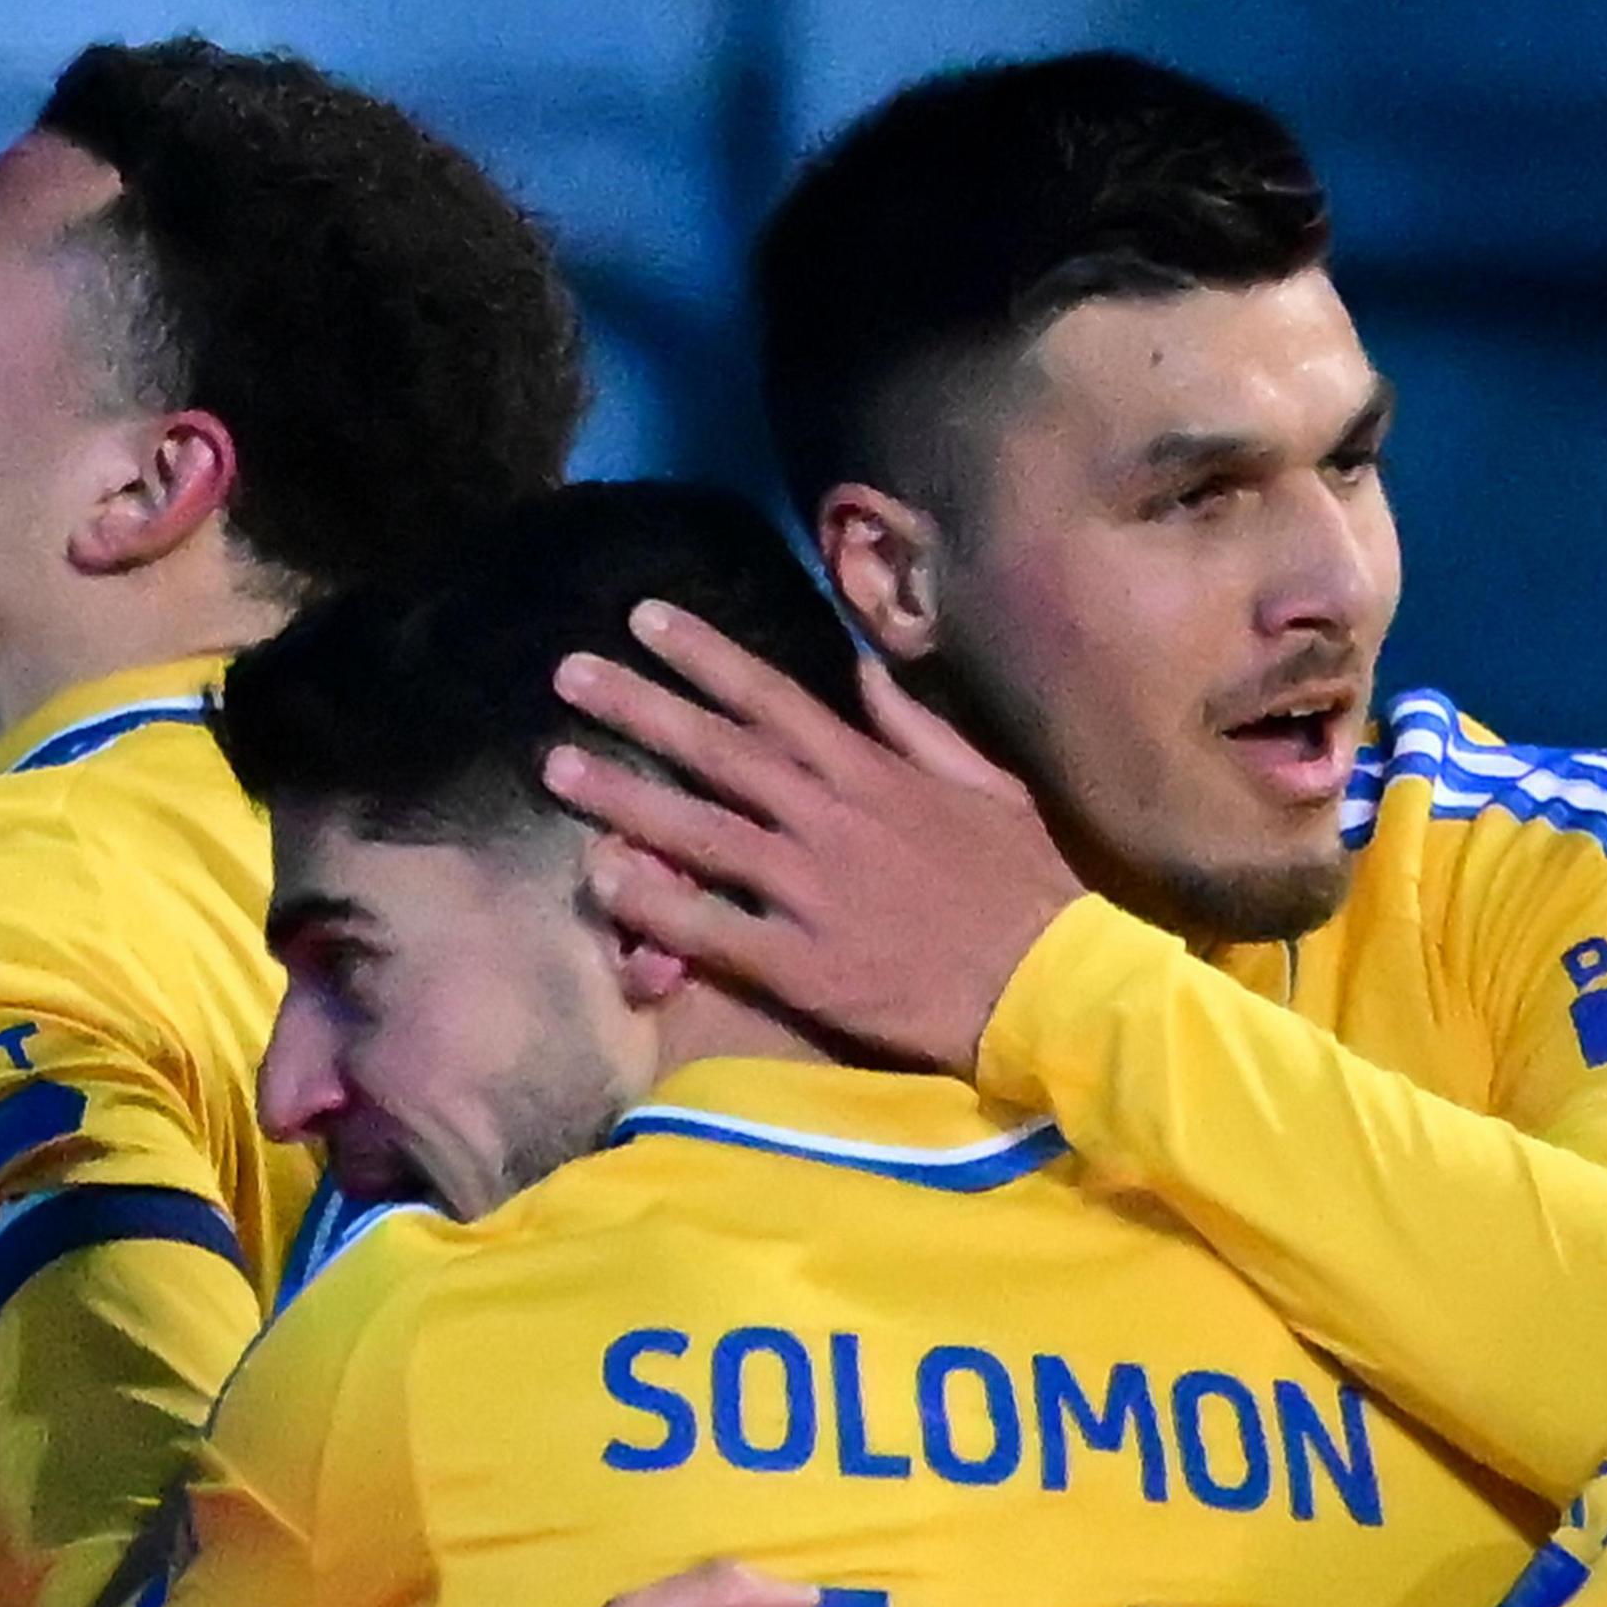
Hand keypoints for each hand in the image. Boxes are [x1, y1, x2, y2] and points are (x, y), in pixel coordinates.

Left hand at [547, 602, 1087, 1077]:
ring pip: (698, 833)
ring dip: (622, 798)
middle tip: (568, 675)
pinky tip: (604, 881)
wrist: (1051, 987)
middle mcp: (830, 820)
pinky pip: (712, 929)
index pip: (772, 698)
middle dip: (637, 706)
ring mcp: (810, 893)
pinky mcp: (803, 966)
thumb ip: (919, 728)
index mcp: (873, 774)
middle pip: (716, 752)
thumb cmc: (1029, 889)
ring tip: (555, 767)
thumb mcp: (990, 786)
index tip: (644, 619)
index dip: (704, 655)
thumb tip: (867, 670)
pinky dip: (656, 906)